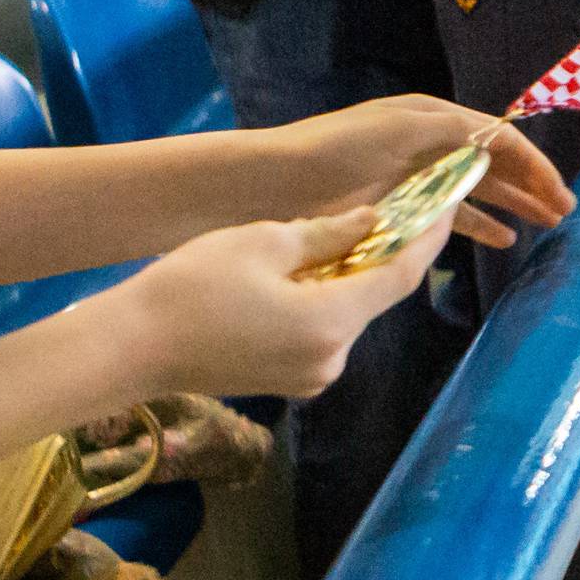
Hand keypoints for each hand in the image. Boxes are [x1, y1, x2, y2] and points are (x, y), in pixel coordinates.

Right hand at [108, 210, 456, 400]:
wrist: (134, 347)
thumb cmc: (193, 286)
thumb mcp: (264, 241)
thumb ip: (329, 233)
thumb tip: (374, 220)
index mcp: (332, 321)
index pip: (401, 274)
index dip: (429, 235)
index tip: (445, 200)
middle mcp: (333, 358)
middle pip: (375, 296)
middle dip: (385, 252)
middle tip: (394, 204)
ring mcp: (312, 376)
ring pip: (348, 314)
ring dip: (351, 276)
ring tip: (343, 231)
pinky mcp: (289, 380)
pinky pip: (323, 332)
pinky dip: (326, 300)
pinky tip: (307, 272)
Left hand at [270, 96, 574, 250]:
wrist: (274, 183)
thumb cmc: (334, 150)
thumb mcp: (398, 128)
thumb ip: (452, 131)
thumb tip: (501, 140)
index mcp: (432, 120)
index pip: (499, 139)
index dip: (534, 165)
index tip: (560, 194)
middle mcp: (428, 145)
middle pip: (493, 164)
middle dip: (530, 186)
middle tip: (563, 213)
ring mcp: (412, 179)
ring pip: (476, 191)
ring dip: (510, 206)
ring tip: (542, 226)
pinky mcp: (396, 209)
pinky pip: (448, 216)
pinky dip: (476, 226)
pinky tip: (500, 240)